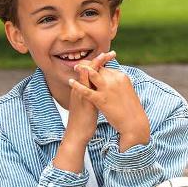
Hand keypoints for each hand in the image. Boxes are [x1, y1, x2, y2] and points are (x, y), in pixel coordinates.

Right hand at [54, 51, 115, 173]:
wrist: (76, 134)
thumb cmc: (83, 120)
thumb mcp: (88, 104)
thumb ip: (92, 94)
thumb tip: (100, 89)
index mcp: (80, 89)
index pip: (89, 71)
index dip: (99, 62)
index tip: (109, 55)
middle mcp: (79, 89)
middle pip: (88, 69)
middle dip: (100, 60)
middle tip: (111, 53)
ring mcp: (81, 95)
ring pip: (87, 74)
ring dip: (98, 65)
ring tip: (107, 56)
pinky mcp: (84, 102)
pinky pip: (88, 86)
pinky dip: (94, 79)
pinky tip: (104, 73)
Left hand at [69, 51, 149, 149]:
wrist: (133, 123)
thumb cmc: (130, 110)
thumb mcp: (125, 92)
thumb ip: (118, 84)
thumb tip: (112, 81)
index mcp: (122, 76)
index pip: (106, 67)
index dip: (96, 65)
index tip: (88, 66)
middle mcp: (115, 79)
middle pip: (98, 68)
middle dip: (88, 65)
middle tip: (79, 64)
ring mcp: (108, 89)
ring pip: (93, 74)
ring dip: (83, 69)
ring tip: (75, 67)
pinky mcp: (101, 99)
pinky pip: (86, 90)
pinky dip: (77, 85)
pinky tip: (71, 82)